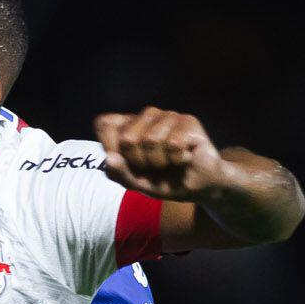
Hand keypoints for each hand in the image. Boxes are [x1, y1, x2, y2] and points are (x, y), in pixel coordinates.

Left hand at [94, 107, 244, 202]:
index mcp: (128, 125)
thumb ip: (119, 173)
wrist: (201, 187)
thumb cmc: (165, 182)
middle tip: (154, 166)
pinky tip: (184, 158)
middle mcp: (146, 116)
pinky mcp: (187, 121)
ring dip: (160, 163)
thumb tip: (109, 159)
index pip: (104, 124)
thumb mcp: (137, 183)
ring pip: (150, 140)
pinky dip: (177, 160)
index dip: (110, 148)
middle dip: (139, 162)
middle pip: (127, 138)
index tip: (127, 163)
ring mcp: (167, 116)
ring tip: (170, 162)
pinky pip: (172, 144)